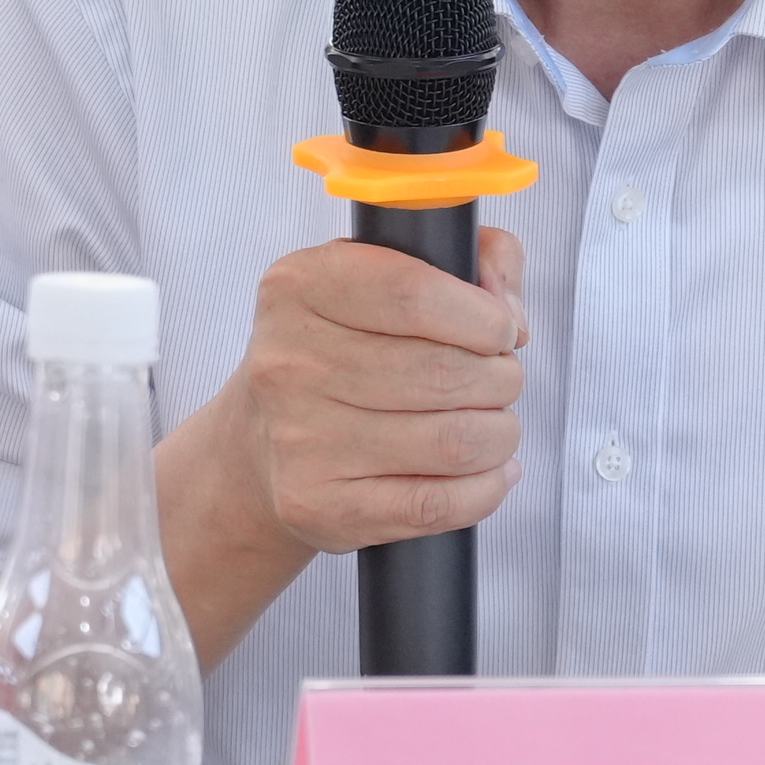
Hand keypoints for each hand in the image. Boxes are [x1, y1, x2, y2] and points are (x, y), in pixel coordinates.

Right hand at [163, 230, 526, 628]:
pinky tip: (487, 471)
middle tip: (500, 379)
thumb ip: (465, 259)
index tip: (501, 329)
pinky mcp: (320, 505)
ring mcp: (301, 441)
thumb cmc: (337, 354)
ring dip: (498, 433)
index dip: (482, 315)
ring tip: (493, 425)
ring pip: (452, 441)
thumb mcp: (381, 277)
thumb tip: (506, 307)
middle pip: (444, 371)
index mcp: (301, 287)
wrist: (257, 444)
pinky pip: (436, 504)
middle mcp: (290, 363)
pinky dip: (485, 489)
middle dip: (500, 377)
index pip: (415, 292)